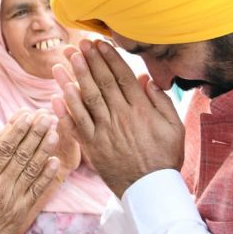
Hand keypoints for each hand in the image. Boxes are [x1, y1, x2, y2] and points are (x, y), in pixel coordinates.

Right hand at [0, 112, 59, 233]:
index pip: (2, 149)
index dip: (15, 130)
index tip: (25, 114)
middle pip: (21, 155)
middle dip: (35, 133)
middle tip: (46, 114)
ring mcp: (12, 202)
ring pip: (31, 170)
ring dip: (44, 149)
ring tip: (54, 130)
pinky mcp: (21, 214)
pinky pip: (37, 191)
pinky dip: (47, 176)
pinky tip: (55, 161)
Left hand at [52, 39, 183, 197]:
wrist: (150, 190)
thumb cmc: (164, 157)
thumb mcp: (174, 127)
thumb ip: (161, 102)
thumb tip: (147, 79)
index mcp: (140, 110)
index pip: (122, 77)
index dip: (109, 58)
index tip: (99, 43)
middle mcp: (120, 118)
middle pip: (101, 83)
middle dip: (89, 61)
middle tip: (78, 44)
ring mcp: (104, 132)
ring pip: (86, 99)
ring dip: (74, 77)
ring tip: (65, 59)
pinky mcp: (92, 147)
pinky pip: (77, 124)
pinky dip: (66, 108)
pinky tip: (58, 93)